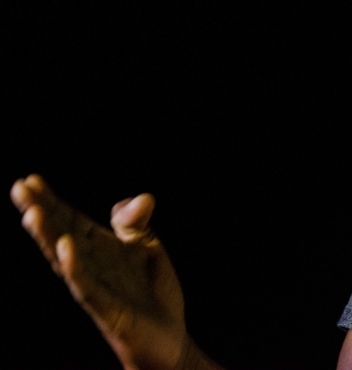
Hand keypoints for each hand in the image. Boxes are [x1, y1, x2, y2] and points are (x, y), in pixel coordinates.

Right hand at [11, 174, 188, 369]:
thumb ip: (136, 222)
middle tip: (19, 188)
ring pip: (64, 259)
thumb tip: (142, 198)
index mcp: (98, 247)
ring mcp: (94, 286)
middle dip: (40, 211)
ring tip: (33, 213)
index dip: (52, 200)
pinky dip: (75, 267)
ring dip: (48, 237)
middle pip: (59, 234)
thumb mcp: (146, 247)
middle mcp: (90, 264)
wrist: (167, 336)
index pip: (69, 219)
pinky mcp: (106, 308)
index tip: (30, 179)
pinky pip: (86, 286)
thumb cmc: (150, 291)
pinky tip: (66, 248)